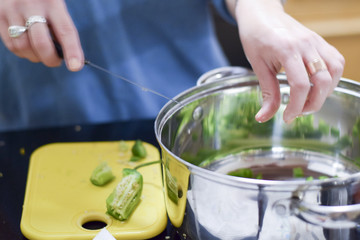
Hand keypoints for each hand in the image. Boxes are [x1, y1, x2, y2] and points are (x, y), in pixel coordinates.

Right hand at [0, 0, 83, 70]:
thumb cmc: (43, 0)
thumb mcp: (55, 7)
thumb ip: (60, 28)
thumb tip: (64, 56)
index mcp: (53, 3)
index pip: (65, 31)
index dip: (72, 51)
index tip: (75, 67)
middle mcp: (31, 5)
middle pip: (41, 43)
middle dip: (50, 59)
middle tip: (56, 62)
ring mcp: (12, 10)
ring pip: (24, 47)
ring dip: (35, 57)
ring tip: (41, 53)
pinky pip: (11, 45)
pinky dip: (23, 52)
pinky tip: (28, 46)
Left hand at [229, 0, 344, 122]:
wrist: (261, 13)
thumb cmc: (256, 36)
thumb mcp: (257, 66)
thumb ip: (267, 92)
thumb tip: (263, 118)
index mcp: (286, 50)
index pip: (300, 85)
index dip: (296, 107)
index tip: (287, 117)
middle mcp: (305, 45)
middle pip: (322, 81)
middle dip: (313, 104)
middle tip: (298, 113)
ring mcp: (315, 41)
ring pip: (335, 70)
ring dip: (326, 91)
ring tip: (309, 100)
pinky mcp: (320, 41)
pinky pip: (336, 60)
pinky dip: (332, 77)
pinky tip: (317, 85)